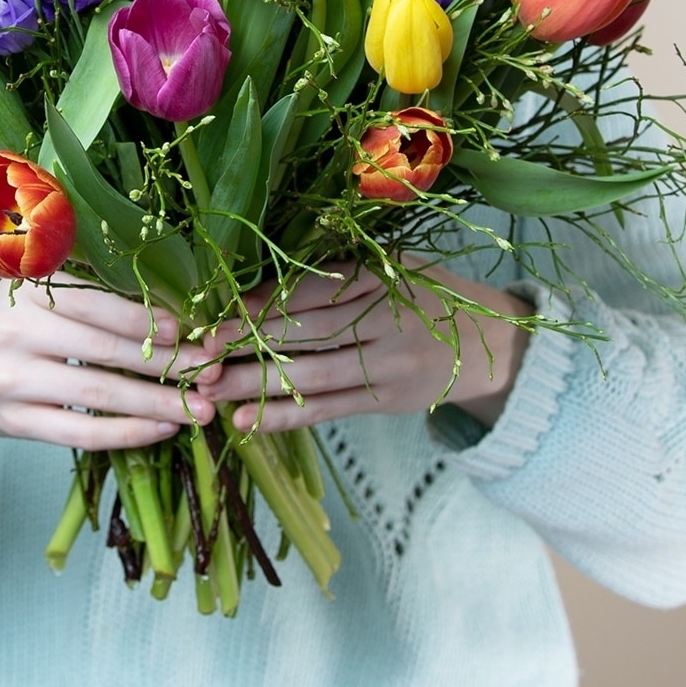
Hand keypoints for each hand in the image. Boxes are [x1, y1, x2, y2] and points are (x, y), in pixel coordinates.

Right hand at [0, 276, 218, 449]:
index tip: (191, 329)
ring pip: (97, 399)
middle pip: (104, 354)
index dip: (147, 319)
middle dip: (166, 364)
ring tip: (199, 409)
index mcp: (24, 293)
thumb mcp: (21, 276)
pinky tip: (160, 430)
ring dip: (155, 405)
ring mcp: (12, 385)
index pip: (96, 306)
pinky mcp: (12, 424)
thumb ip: (77, 279)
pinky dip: (124, 435)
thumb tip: (156, 282)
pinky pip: (77, 434)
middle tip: (212, 371)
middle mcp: (15, 338)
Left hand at [193, 260, 530, 432]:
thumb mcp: (391, 265)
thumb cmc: (422, 293)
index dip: (259, 305)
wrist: (487, 343)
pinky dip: (286, 416)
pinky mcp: (385, 401)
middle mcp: (385, 319)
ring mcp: (388, 364)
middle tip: (198, 354)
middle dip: (246, 344)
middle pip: (304, 333)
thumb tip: (258, 277)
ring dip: (255, 384)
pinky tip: (247, 422)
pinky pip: (328, 410)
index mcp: (380, 276)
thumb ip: (339, 268)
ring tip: (209, 389)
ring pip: (311, 374)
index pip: (309, 292)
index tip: (215, 315)